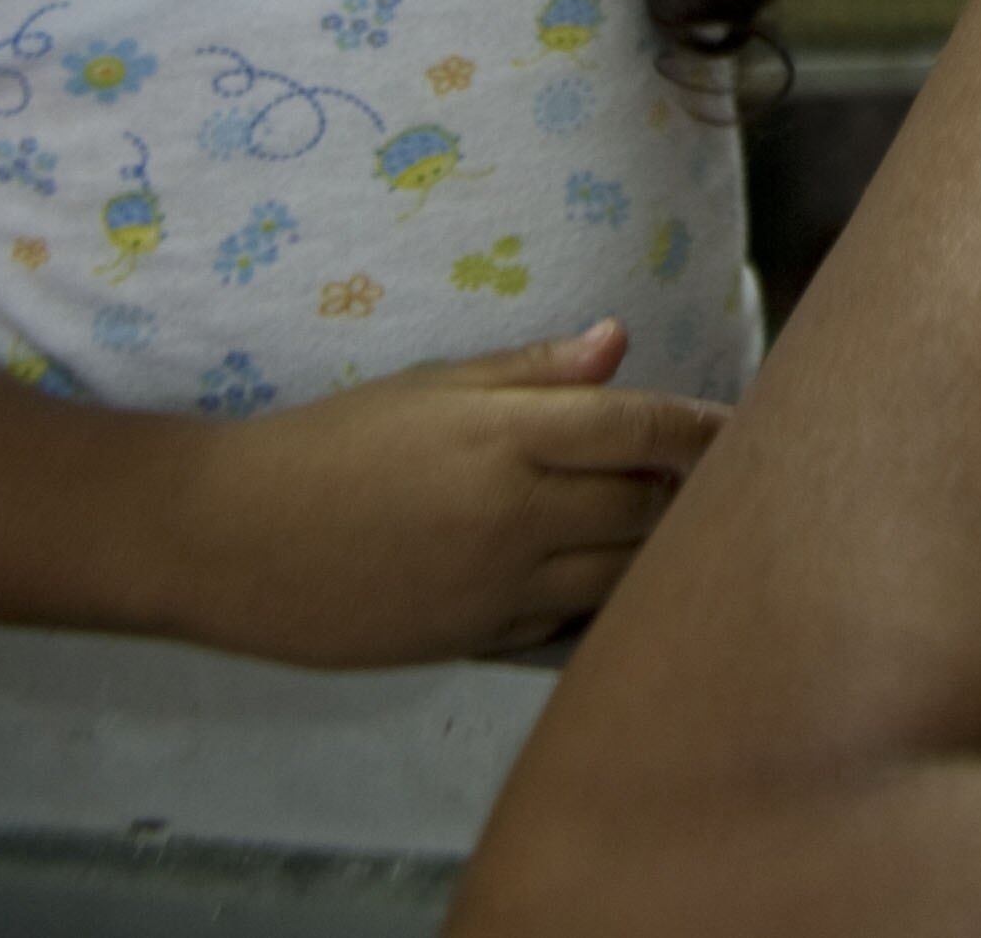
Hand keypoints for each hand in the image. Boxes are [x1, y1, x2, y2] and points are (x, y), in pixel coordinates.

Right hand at [166, 319, 723, 665]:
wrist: (232, 540)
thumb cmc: (330, 445)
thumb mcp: (428, 387)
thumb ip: (531, 371)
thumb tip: (618, 341)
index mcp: (506, 434)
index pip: (643, 426)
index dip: (707, 427)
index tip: (748, 423)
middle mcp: (515, 512)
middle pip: (649, 504)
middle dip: (690, 489)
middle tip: (717, 473)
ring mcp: (499, 585)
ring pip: (624, 571)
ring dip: (657, 548)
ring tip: (676, 524)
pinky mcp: (478, 638)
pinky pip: (573, 620)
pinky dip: (603, 596)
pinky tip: (606, 574)